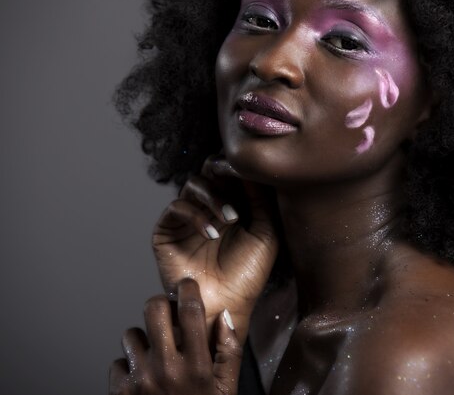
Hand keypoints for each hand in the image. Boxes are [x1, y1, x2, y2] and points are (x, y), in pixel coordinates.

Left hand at [109, 279, 241, 394]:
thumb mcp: (225, 389)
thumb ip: (228, 352)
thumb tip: (225, 316)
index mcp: (197, 366)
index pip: (192, 311)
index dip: (188, 290)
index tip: (187, 285)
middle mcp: (168, 369)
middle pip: (154, 310)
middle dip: (159, 306)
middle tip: (165, 313)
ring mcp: (141, 380)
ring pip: (131, 334)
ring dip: (142, 340)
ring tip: (154, 355)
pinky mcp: (120, 393)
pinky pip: (117, 362)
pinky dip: (128, 368)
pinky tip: (142, 379)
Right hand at [152, 156, 278, 340]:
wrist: (226, 306)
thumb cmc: (249, 274)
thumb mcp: (265, 233)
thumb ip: (260, 200)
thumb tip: (250, 169)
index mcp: (232, 204)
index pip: (230, 172)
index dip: (239, 168)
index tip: (253, 172)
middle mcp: (208, 207)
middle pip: (209, 169)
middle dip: (224, 173)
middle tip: (238, 183)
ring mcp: (187, 218)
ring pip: (193, 183)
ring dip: (213, 195)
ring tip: (231, 218)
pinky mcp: (167, 231)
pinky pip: (176, 207)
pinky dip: (195, 215)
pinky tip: (212, 234)